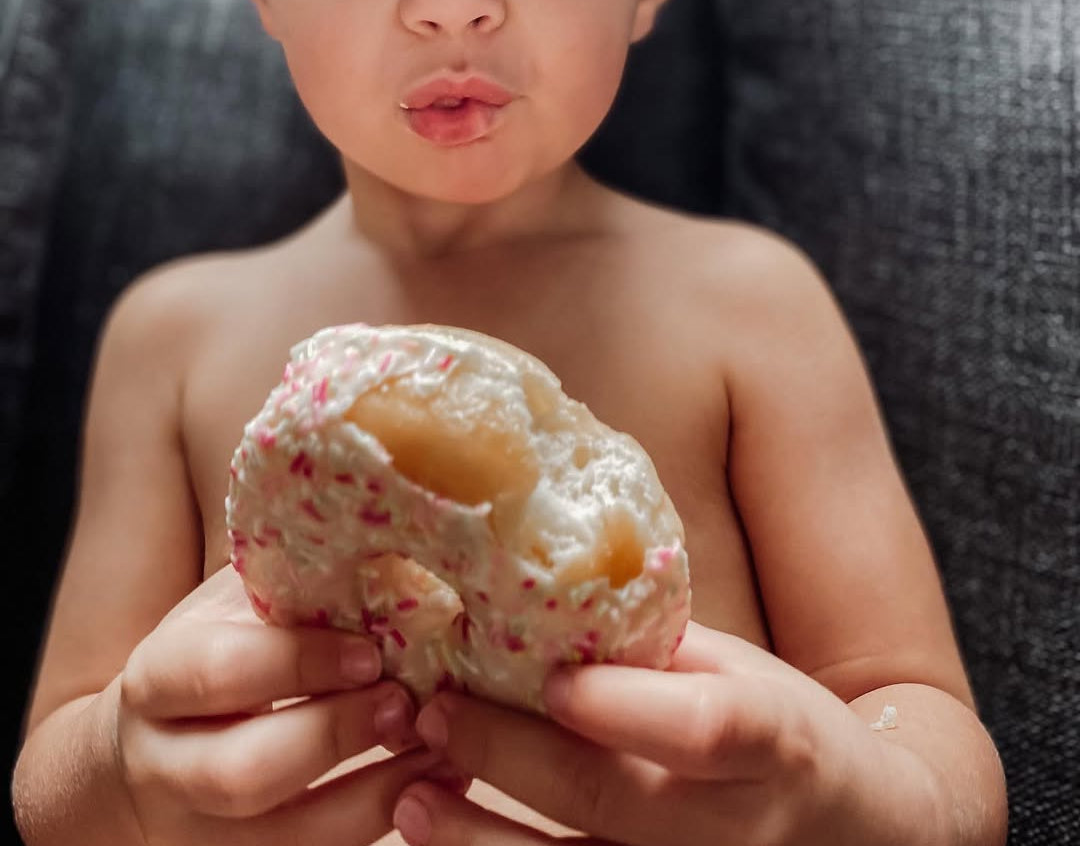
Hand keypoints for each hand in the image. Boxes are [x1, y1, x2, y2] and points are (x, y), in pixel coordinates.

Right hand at [114, 565, 465, 844]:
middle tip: (406, 703)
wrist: (145, 754)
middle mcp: (167, 766)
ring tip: (443, 748)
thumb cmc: (215, 654)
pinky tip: (438, 786)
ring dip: (375, 795)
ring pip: (288, 839)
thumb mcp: (230, 609)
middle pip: (246, 772)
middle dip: (336, 737)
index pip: (219, 672)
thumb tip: (384, 539)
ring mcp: (201, 833)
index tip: (370, 652)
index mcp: (160, 679)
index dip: (297, 663)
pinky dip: (382, 824)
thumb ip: (289, 585)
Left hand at [391, 622, 922, 845]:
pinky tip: (449, 840)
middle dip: (512, 757)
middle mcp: (738, 829)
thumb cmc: (788, 734)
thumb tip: (538, 602)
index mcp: (774, 740)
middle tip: (435, 714)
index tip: (547, 675)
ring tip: (412, 799)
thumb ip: (656, 650)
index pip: (703, 727)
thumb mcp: (744, 672)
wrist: (864, 839)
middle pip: (613, 801)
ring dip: (483, 841)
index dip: (621, 704)